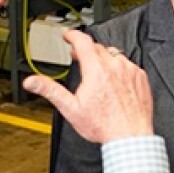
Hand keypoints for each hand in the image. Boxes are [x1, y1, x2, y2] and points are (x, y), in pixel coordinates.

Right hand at [22, 31, 153, 142]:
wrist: (129, 137)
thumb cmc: (103, 125)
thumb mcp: (71, 108)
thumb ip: (50, 90)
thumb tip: (32, 82)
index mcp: (96, 70)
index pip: (83, 42)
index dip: (73, 35)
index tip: (68, 35)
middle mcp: (115, 67)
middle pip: (98, 47)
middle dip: (85, 49)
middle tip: (78, 56)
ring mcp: (130, 71)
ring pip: (114, 55)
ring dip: (103, 58)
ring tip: (96, 71)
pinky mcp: (141, 78)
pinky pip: (128, 65)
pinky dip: (119, 68)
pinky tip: (114, 81)